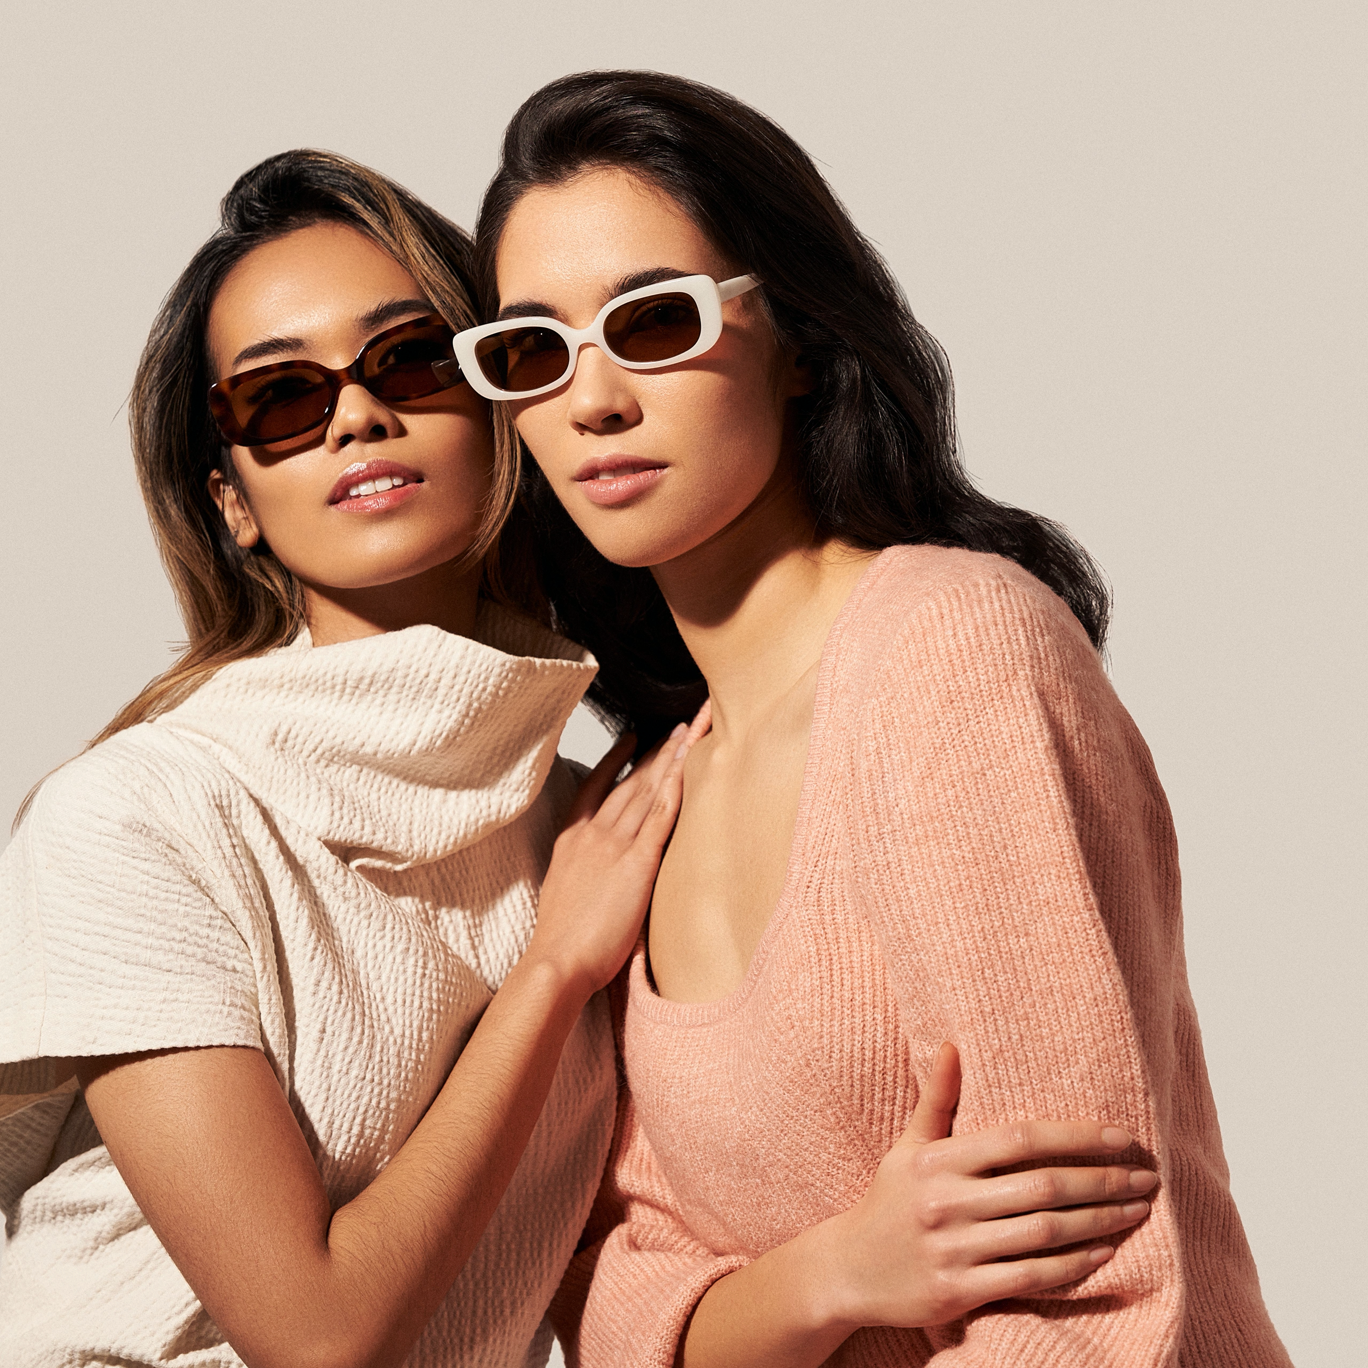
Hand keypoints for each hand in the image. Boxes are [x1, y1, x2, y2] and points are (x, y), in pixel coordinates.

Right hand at [527, 725, 690, 995]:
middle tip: (676, 726)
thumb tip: (597, 876)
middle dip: (654, 752)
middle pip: (628, 783)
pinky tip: (685, 766)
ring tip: (687, 733)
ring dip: (669, 759)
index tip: (631, 738)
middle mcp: (591, 835)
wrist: (557, 960)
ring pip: (646, 791)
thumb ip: (581, 874)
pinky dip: (674, 787)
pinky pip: (660, 816)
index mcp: (571, 840)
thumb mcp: (563, 893)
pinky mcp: (636, 862)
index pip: (595, 787)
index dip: (615, 760)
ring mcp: (613, 845)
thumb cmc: (561, 942)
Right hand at [817, 1043, 1156, 1331]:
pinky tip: (1103, 1253)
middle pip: (1042, 1187)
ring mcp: (954, 1249)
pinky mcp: (959, 1291)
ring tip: (1136, 1211)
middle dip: (1102, 1181)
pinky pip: (1031, 1277)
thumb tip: (953, 1045)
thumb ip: (937, 1100)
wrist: (849, 1271)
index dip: (1075, 1137)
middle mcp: (946, 1202)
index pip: (1019, 1139)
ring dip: (1099, 1222)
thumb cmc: (888, 1202)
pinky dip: (1073, 1266)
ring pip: (1044, 1233)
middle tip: (1146, 1178)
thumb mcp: (907, 1148)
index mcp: (938, 1160)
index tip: (1121, 1138)